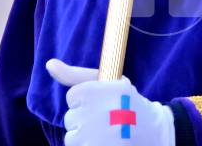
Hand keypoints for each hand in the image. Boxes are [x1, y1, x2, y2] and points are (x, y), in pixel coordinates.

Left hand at [47, 58, 175, 145]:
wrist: (153, 130)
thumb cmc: (127, 102)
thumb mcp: (106, 82)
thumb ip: (75, 75)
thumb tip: (49, 64)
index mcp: (92, 91)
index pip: (72, 98)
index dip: (87, 102)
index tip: (104, 103)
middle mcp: (90, 112)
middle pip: (70, 118)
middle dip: (86, 120)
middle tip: (108, 120)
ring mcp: (92, 135)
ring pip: (72, 137)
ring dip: (86, 137)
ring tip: (106, 133)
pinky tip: (105, 143)